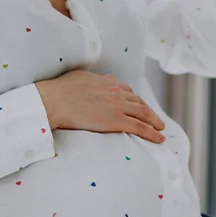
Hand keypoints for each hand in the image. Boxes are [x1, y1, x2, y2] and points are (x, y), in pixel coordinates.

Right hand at [34, 71, 166, 143]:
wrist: (54, 100)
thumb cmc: (59, 90)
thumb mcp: (78, 77)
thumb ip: (89, 81)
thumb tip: (88, 82)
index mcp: (107, 81)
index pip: (127, 91)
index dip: (135, 100)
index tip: (139, 106)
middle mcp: (116, 92)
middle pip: (139, 102)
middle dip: (150, 111)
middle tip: (157, 120)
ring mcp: (118, 106)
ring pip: (144, 114)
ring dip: (155, 122)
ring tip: (161, 129)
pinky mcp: (117, 120)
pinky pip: (140, 127)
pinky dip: (152, 133)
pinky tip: (159, 138)